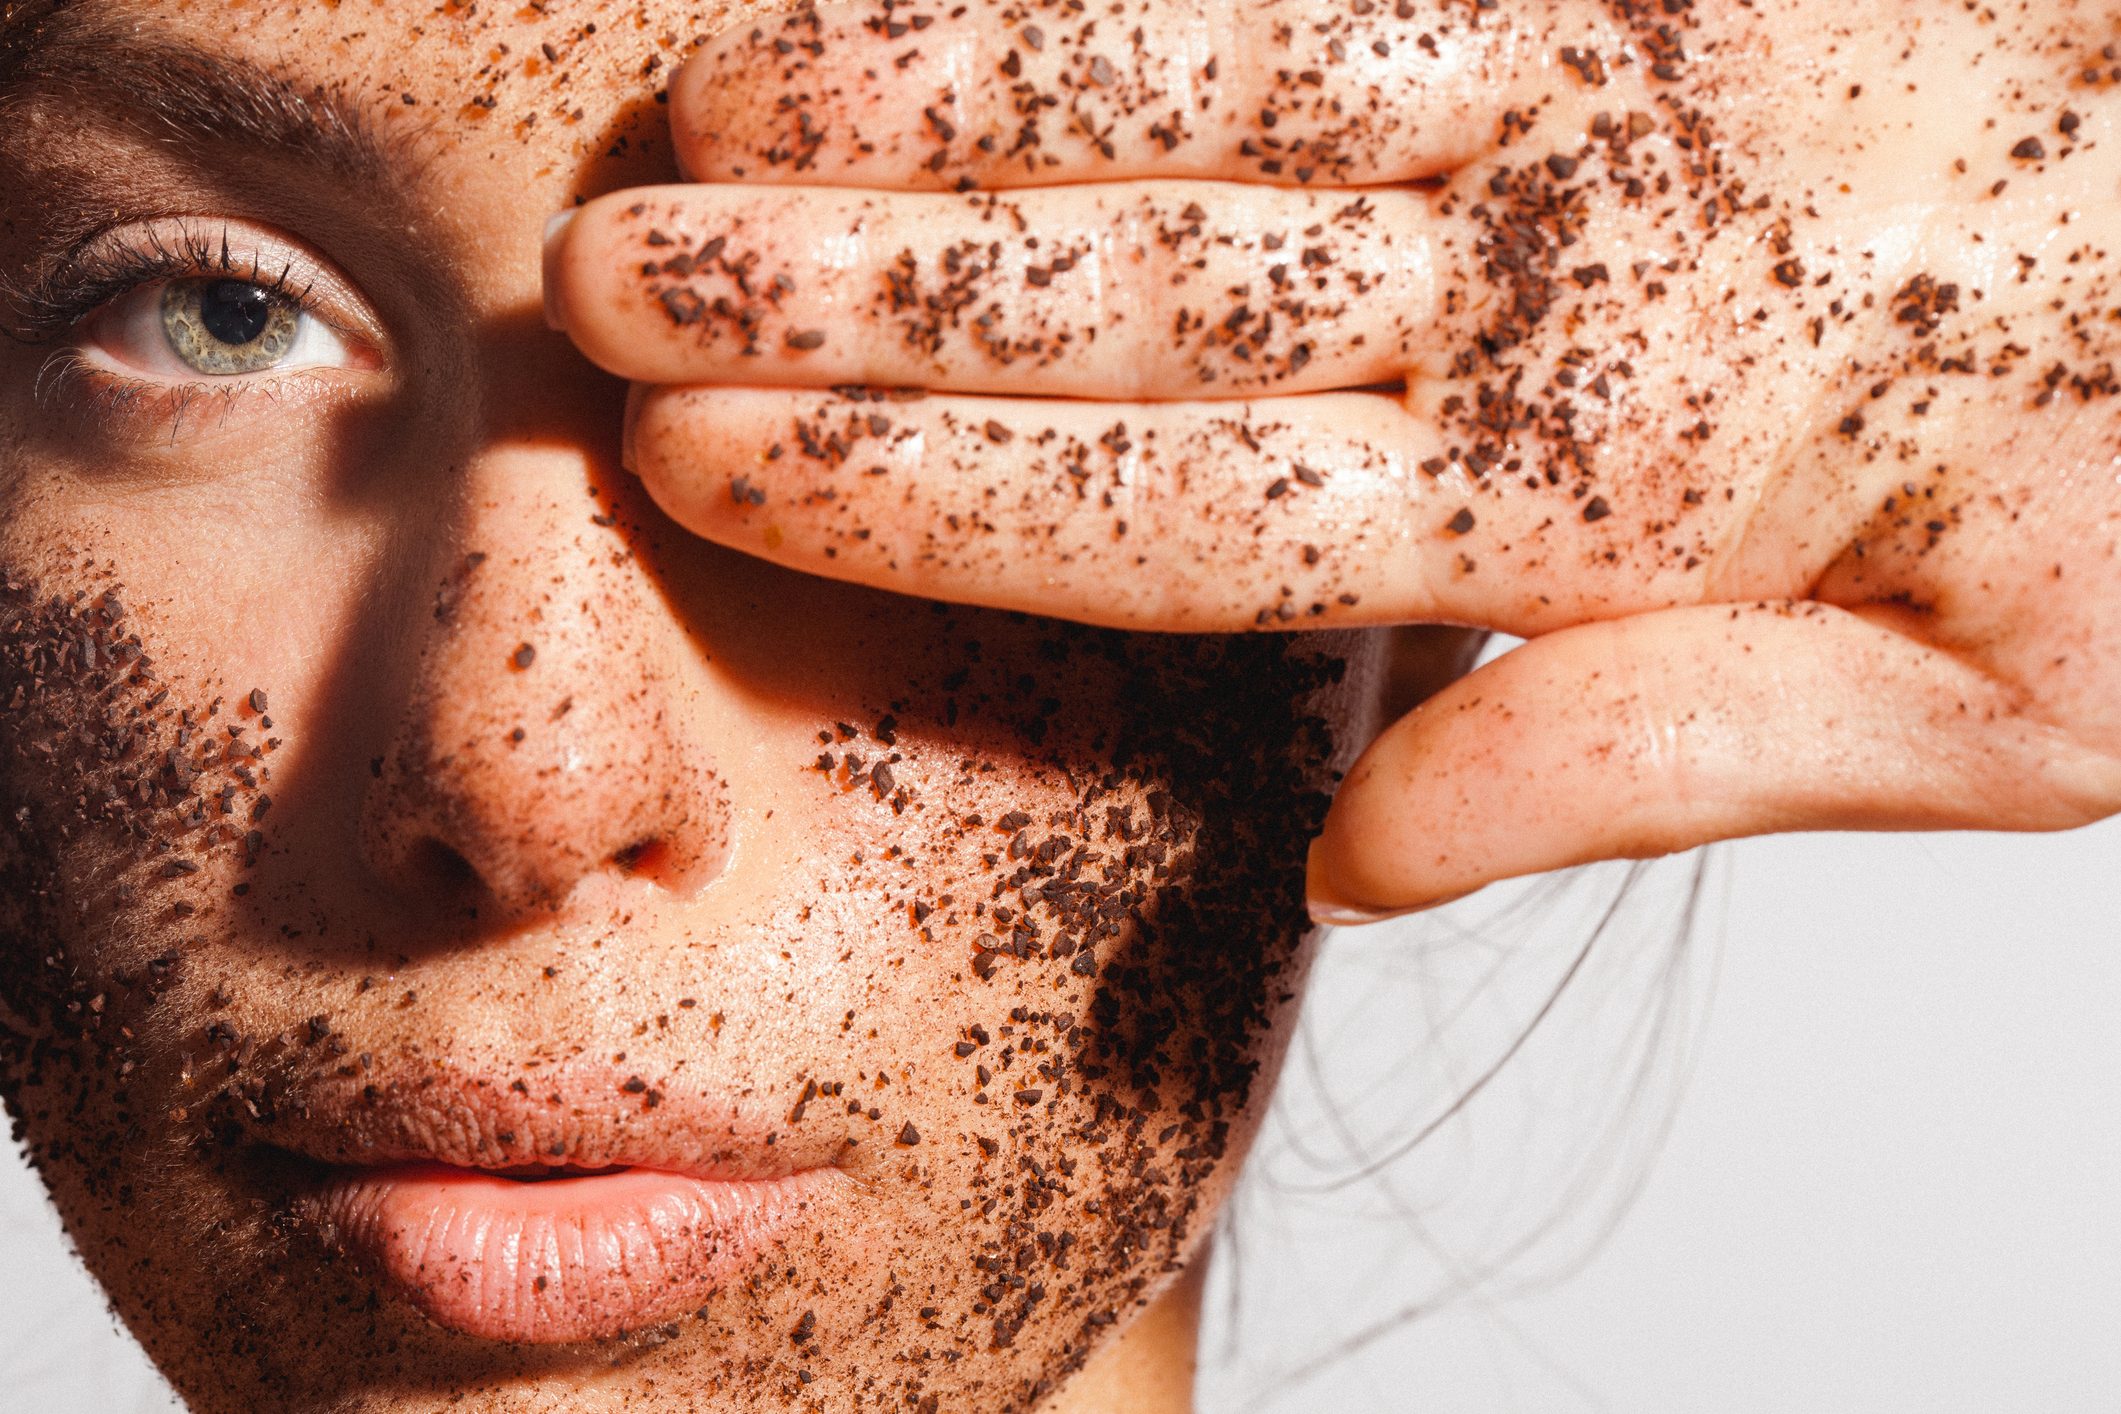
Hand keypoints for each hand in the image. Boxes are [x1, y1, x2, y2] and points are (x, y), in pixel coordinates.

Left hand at [544, 0, 2120, 919]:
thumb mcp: (2002, 691)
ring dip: (954, 95)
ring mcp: (1555, 113)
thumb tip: (1358, 870)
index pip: (1183, 507)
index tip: (715, 466)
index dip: (941, 482)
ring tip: (715, 91)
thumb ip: (1663, 759)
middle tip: (618, 280)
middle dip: (873, 295)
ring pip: (1199, 92)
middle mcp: (1511, 304)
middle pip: (1130, 299)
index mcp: (1568, 502)